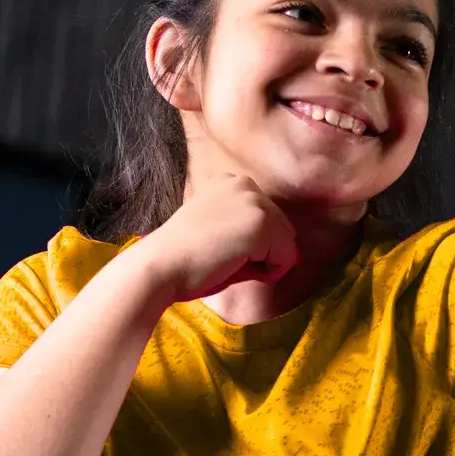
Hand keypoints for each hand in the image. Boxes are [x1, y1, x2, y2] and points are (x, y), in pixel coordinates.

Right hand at [138, 171, 298, 304]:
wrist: (161, 265)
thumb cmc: (184, 256)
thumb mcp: (220, 228)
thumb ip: (250, 230)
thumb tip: (293, 252)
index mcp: (232, 182)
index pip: (268, 221)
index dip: (251, 245)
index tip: (218, 246)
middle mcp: (246, 184)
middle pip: (282, 231)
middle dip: (262, 254)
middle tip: (223, 256)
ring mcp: (255, 202)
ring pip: (287, 246)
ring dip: (264, 263)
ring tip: (229, 259)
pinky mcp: (261, 224)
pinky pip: (286, 260)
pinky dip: (268, 273)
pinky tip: (235, 265)